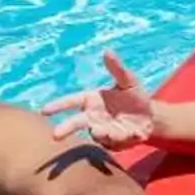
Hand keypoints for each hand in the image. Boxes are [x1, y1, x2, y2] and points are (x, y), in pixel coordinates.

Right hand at [43, 51, 158, 149]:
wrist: (150, 116)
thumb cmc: (134, 95)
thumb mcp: (128, 80)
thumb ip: (117, 69)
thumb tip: (108, 52)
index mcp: (91, 100)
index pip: (71, 102)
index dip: (57, 106)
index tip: (43, 111)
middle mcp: (93, 117)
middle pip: (75, 123)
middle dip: (65, 129)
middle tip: (55, 135)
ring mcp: (103, 131)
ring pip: (97, 134)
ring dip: (99, 133)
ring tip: (102, 131)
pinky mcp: (115, 143)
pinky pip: (114, 143)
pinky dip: (120, 139)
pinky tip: (131, 134)